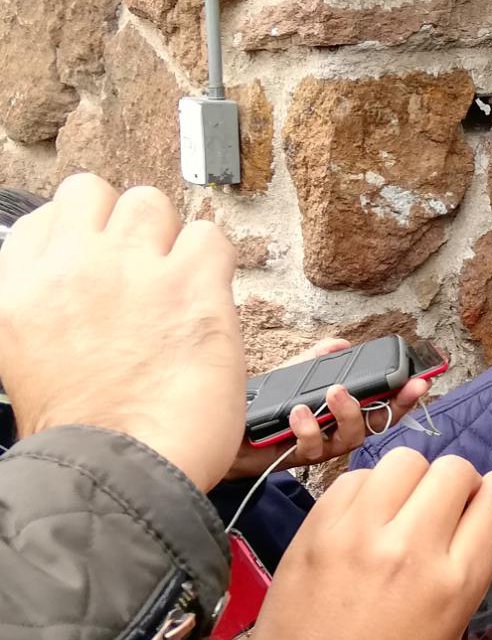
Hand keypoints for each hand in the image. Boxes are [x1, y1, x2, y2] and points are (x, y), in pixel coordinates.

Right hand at [0, 174, 242, 491]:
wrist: (118, 470)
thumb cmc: (86, 433)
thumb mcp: (25, 360)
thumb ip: (47, 309)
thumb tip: (76, 287)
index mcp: (21, 288)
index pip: (52, 216)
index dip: (87, 234)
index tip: (108, 259)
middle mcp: (71, 267)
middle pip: (103, 196)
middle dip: (131, 229)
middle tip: (149, 271)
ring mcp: (131, 270)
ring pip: (154, 204)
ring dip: (171, 239)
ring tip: (179, 286)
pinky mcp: (189, 286)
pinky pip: (211, 237)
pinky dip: (215, 263)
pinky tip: (209, 298)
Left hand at [223, 339, 430, 480]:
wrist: (223, 430)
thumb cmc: (264, 405)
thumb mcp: (294, 374)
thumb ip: (318, 359)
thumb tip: (342, 344)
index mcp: (342, 413)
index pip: (383, 405)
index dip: (405, 396)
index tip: (422, 380)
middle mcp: (337, 433)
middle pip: (377, 424)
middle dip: (393, 405)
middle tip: (396, 386)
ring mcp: (320, 448)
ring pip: (350, 438)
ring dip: (347, 413)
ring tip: (333, 392)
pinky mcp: (297, 458)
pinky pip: (311, 447)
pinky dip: (307, 427)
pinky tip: (298, 411)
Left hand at [253, 450, 491, 639]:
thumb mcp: (449, 620)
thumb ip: (467, 562)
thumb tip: (475, 510)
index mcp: (455, 582)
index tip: (486, 500)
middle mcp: (411, 548)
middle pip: (455, 469)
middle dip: (457, 483)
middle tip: (442, 507)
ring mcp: (359, 532)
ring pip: (406, 460)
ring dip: (411, 479)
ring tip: (400, 507)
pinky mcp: (318, 525)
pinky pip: (357, 476)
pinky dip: (368, 490)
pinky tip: (363, 516)